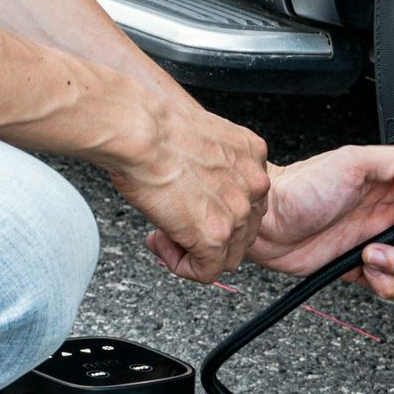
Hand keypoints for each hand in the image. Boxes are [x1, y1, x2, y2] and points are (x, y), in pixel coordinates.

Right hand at [110, 93, 270, 282]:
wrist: (139, 130)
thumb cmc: (154, 122)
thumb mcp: (197, 129)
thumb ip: (207, 155)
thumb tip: (192, 167)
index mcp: (251, 154)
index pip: (246, 197)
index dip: (215, 206)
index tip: (192, 203)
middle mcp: (253, 185)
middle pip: (241, 228)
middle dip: (207, 230)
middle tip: (175, 221)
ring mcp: (237, 213)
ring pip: (226, 255)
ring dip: (194, 250)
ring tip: (164, 233)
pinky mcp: (215, 237)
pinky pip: (206, 271)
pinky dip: (183, 266)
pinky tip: (164, 245)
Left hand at [171, 145, 393, 300]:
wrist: (265, 220)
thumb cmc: (302, 184)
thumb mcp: (352, 160)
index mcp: (392, 183)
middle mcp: (388, 211)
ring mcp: (376, 239)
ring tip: (372, 252)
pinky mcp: (361, 266)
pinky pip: (391, 282)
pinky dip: (385, 281)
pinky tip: (366, 270)